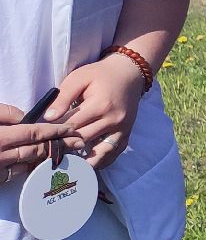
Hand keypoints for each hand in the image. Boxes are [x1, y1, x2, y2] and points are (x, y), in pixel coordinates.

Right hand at [0, 105, 81, 180]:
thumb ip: (6, 114)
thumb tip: (25, 117)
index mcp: (2, 138)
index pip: (35, 133)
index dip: (55, 130)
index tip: (71, 129)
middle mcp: (3, 155)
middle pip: (38, 149)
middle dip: (61, 145)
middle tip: (79, 142)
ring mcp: (1, 168)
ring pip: (31, 163)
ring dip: (50, 158)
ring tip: (66, 153)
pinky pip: (19, 173)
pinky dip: (32, 167)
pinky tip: (43, 164)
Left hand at [49, 53, 146, 169]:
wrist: (129, 73)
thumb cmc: (100, 75)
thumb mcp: (78, 78)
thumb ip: (63, 98)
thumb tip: (48, 118)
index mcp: (100, 105)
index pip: (71, 126)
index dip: (54, 133)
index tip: (41, 140)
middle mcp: (113, 120)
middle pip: (83, 140)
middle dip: (64, 147)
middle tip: (47, 154)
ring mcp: (122, 129)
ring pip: (99, 153)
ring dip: (82, 160)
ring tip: (65, 165)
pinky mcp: (126, 134)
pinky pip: (113, 153)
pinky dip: (100, 161)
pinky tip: (86, 166)